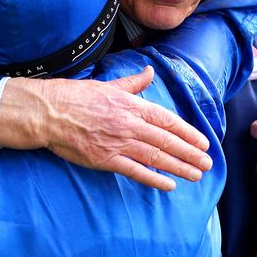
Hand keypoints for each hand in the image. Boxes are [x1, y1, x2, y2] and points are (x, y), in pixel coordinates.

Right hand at [0, 66, 212, 190]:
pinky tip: (169, 185)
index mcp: (131, 105)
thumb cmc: (76, 96)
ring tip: (196, 175)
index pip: (167, 120)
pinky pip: (135, 171)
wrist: (48, 112)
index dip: (188, 132)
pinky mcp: (105, 160)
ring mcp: (118, 143)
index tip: (204, 142)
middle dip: (190, 153)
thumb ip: (133, 82)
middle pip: (167, 141)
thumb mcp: (109, 84)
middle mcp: (129, 124)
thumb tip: (149, 72)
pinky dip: (154, 179)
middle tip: (208, 163)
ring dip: (179, 167)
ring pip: (156, 157)